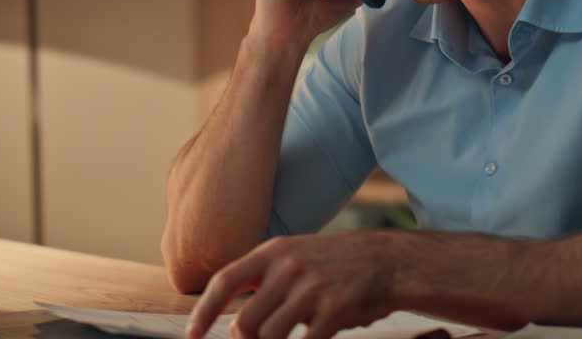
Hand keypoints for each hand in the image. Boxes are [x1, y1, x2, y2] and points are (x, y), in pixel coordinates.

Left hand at [186, 231, 403, 338]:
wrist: (390, 261)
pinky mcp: (333, 311)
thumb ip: (265, 282)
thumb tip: (232, 325)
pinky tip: (316, 338)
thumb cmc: (337, 264)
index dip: (204, 311)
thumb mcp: (297, 257)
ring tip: (295, 332)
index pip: (224, 280)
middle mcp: (289, 267)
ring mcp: (312, 289)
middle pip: (244, 323)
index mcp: (275, 251)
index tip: (192, 335)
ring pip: (268, 337)